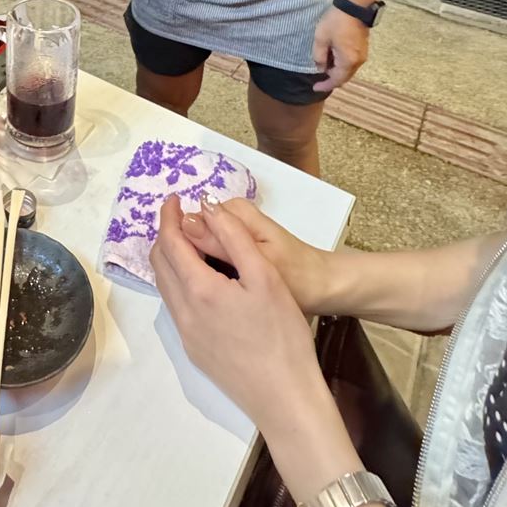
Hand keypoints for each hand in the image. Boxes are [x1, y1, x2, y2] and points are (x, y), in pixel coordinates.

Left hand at [151, 194, 326, 432]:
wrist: (285, 398)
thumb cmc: (282, 334)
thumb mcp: (265, 276)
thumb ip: (234, 237)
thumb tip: (207, 207)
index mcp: (198, 290)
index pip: (170, 242)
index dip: (169, 216)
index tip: (174, 199)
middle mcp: (183, 312)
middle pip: (160, 264)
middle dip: (166, 235)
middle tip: (183, 218)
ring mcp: (186, 335)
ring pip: (165, 287)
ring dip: (170, 260)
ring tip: (193, 243)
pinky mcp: (195, 352)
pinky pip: (176, 307)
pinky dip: (179, 283)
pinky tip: (203, 281)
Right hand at [180, 198, 334, 315]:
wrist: (324, 288)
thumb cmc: (297, 276)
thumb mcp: (259, 261)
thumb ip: (221, 242)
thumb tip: (183, 222)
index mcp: (235, 211)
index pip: (191, 220)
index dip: (182, 245)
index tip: (186, 277)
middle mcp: (231, 217)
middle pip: (194, 233)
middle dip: (190, 256)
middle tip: (196, 290)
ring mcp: (235, 233)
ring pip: (201, 246)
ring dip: (200, 266)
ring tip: (205, 294)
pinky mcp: (239, 248)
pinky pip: (213, 255)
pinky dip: (211, 270)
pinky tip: (215, 293)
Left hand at [311, 5, 370, 93]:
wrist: (354, 5)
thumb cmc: (336, 21)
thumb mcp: (321, 39)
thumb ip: (319, 56)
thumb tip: (321, 68)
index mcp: (348, 61)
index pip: (336, 80)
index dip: (325, 85)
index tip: (315, 87)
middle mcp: (358, 61)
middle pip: (344, 77)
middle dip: (331, 78)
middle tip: (318, 76)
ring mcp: (363, 54)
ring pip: (349, 70)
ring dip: (337, 70)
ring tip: (324, 64)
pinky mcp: (363, 47)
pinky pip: (352, 62)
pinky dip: (342, 63)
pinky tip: (333, 55)